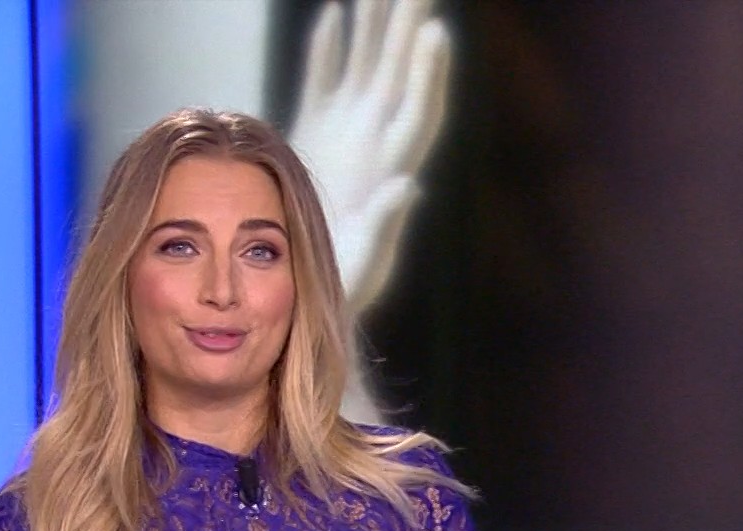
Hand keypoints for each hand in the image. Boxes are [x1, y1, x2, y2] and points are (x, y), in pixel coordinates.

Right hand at [287, 0, 452, 314]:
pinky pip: (325, 82)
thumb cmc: (341, 290)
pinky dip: (330, 50)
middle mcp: (375, 142)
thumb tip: (410, 186)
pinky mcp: (316, 135)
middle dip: (406, 27)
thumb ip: (387, 225)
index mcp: (390, 168)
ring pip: (364, 66)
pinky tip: (336, 14)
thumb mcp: (365, 265)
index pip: (417, 112)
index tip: (434, 32)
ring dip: (374, 24)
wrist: (308, 291)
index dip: (426, 73)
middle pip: (397, 73)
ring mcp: (347, 133)